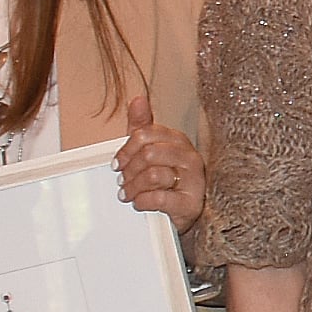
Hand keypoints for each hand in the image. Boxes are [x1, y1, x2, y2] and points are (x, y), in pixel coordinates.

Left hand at [115, 90, 204, 228]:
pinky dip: (143, 202)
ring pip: (152, 176)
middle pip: (148, 154)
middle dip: (129, 170)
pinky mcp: (191, 203)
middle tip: (122, 181)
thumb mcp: (152, 151)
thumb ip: (143, 126)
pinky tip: (139, 203)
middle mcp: (189, 157)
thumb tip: (138, 99)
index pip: (146, 134)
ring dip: (133, 188)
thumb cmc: (168, 180)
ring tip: (128, 194)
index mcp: (178, 141)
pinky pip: (159, 198)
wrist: (185, 212)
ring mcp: (193, 181)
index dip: (126, 149)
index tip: (118, 163)